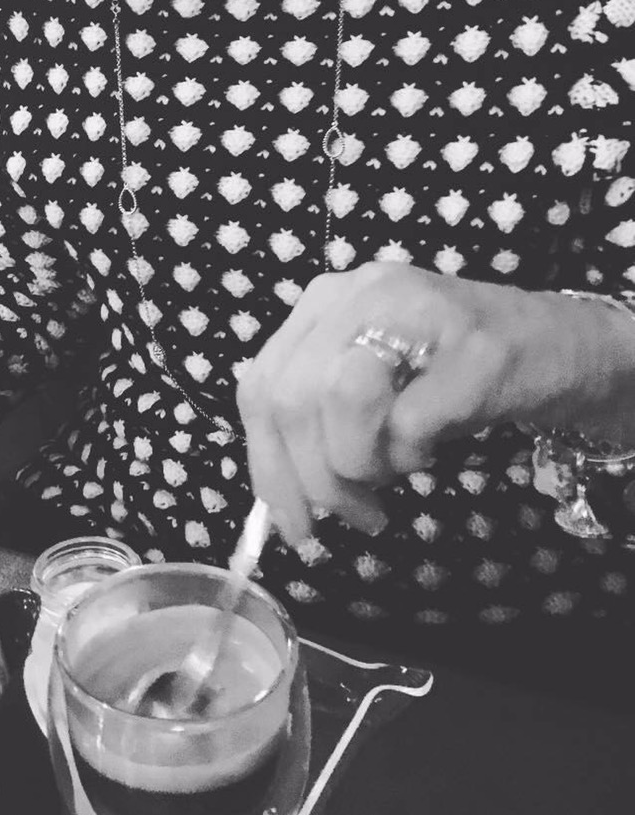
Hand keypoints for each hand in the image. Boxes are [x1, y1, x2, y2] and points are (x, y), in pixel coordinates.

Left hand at [236, 262, 616, 544]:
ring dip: (360, 465)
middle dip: (314, 480)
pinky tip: (430, 452)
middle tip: (354, 518)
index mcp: (324, 302)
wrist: (556, 345)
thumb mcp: (367, 383)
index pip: (258, 386)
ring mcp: (416, 310)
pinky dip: (411, 455)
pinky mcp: (471, 347)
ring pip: (339, 400)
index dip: (266, 465)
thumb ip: (316, 416)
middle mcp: (359, 292)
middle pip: (290, 398)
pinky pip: (408, 421)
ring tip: (392, 480)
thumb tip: (282, 497)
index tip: (292, 522)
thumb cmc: (449, 372)